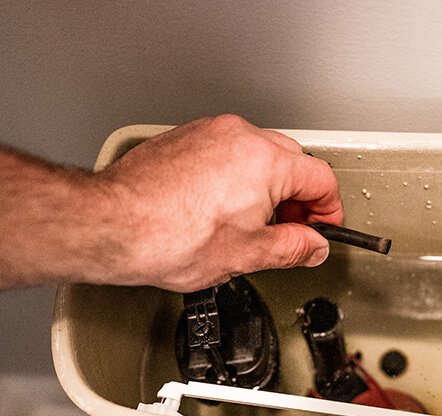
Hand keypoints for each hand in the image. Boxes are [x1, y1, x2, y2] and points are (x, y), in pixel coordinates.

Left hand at [97, 115, 342, 291]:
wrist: (112, 225)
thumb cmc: (167, 236)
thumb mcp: (247, 255)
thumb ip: (293, 248)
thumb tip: (314, 246)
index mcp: (265, 161)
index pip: (321, 179)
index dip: (329, 211)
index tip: (321, 230)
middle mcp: (240, 137)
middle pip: (293, 162)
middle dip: (297, 199)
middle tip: (288, 232)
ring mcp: (210, 133)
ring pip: (258, 155)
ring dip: (265, 188)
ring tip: (249, 224)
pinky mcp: (185, 138)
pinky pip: (226, 154)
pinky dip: (234, 178)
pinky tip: (218, 210)